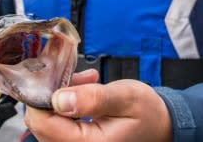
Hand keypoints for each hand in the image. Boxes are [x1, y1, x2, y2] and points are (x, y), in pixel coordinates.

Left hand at [24, 75, 172, 141]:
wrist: (162, 126)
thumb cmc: (148, 113)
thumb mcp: (125, 97)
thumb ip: (92, 98)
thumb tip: (58, 99)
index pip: (42, 123)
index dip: (41, 96)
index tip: (55, 75)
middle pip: (41, 125)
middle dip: (52, 95)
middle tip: (77, 77)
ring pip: (47, 124)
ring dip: (60, 99)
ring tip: (86, 83)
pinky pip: (58, 127)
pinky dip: (65, 108)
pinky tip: (83, 95)